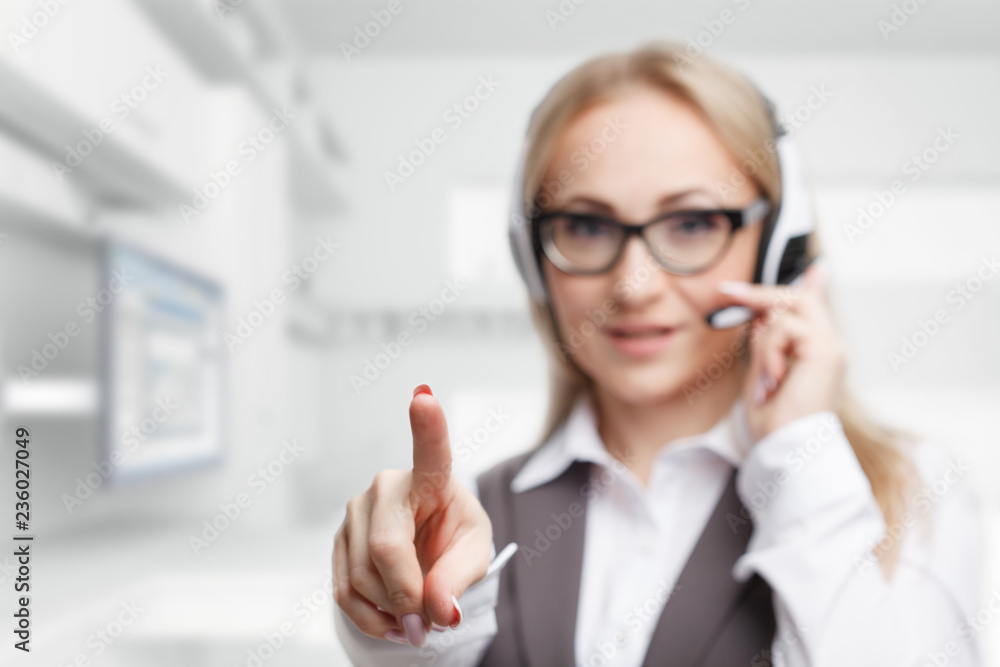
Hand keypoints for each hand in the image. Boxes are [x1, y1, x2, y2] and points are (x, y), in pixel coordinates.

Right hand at [332, 385, 492, 646]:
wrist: (426, 557)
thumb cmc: (454, 540)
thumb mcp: (474, 555)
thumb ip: (459, 581)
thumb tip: (437, 612)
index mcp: (431, 477)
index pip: (431, 451)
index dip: (428, 425)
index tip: (425, 398)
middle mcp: (386, 487)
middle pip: (385, 546)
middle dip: (407, 593)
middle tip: (429, 621)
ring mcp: (355, 512)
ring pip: (363, 575)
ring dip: (393, 611)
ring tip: (416, 620)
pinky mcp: (338, 542)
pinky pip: (345, 592)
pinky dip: (372, 619)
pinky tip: (392, 621)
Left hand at [718, 262, 845, 441]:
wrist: (788, 449)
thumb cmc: (775, 423)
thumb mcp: (762, 375)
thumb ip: (765, 345)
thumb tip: (758, 318)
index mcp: (816, 353)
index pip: (816, 309)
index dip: (813, 286)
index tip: (817, 268)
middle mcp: (828, 346)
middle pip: (798, 299)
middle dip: (760, 294)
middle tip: (727, 291)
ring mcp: (830, 347)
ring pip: (785, 311)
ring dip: (762, 343)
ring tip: (766, 379)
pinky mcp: (826, 351)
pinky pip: (784, 328)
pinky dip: (770, 353)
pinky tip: (774, 380)